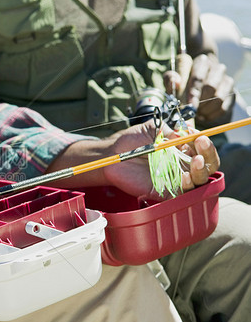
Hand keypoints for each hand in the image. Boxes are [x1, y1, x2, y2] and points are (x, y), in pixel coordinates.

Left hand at [102, 121, 219, 199]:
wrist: (113, 156)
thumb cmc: (132, 142)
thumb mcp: (151, 129)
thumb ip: (167, 130)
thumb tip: (183, 135)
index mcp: (182, 149)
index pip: (202, 148)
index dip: (204, 142)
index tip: (198, 135)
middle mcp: (182, 164)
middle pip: (207, 164)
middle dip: (209, 154)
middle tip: (201, 144)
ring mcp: (175, 179)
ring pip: (199, 179)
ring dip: (202, 170)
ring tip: (196, 160)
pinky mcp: (165, 191)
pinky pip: (182, 192)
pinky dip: (187, 185)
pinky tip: (185, 176)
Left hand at [164, 54, 234, 125]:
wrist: (199, 83)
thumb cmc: (183, 81)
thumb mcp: (173, 78)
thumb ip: (170, 78)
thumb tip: (176, 82)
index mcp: (202, 62)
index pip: (199, 77)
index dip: (194, 92)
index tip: (189, 104)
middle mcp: (217, 69)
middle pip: (211, 87)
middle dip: (200, 102)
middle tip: (191, 110)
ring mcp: (227, 81)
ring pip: (219, 98)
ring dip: (205, 109)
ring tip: (196, 113)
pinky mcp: (232, 93)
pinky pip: (224, 107)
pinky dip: (212, 115)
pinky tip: (203, 115)